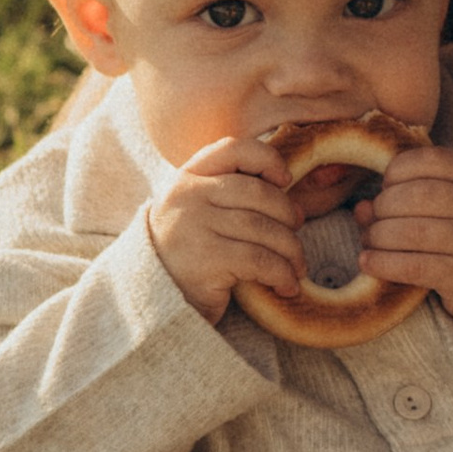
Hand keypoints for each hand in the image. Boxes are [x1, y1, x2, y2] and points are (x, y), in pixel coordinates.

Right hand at [147, 134, 301, 324]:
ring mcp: (193, 226)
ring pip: (263, 228)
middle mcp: (186, 196)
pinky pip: (260, 260)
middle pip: (258, 193)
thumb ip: (234, 196)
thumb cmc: (190, 256)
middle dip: (288, 214)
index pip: (234, 149)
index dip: (268, 159)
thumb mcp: (203, 215)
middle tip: (296, 231)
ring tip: (296, 267)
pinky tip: (286, 286)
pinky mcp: (205, 260)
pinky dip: (282, 274)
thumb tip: (298, 191)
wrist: (154, 303)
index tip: (285, 180)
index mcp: (187, 178)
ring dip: (291, 250)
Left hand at [359, 146, 452, 342]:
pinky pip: (412, 266)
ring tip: (372, 242)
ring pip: (411, 232)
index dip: (398, 170)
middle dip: (384, 207)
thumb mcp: (452, 207)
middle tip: (377, 220)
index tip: (388, 186)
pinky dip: (382, 263)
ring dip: (379, 236)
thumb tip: (361, 208)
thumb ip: (409, 198)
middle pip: (417, 195)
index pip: (431, 160)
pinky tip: (368, 262)